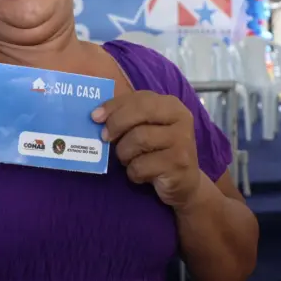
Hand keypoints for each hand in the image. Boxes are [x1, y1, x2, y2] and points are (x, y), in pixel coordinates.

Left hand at [92, 91, 200, 209]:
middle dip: (116, 124)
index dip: (114, 106)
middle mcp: (181, 120)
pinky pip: (141, 165)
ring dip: (124, 153)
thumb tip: (97, 115)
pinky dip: (133, 172)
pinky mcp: (178, 164)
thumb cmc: (158, 151)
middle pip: (140, 114)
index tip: (95, 116)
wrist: (185, 182)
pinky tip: (140, 174)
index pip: (139, 98)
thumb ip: (129, 116)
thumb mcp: (147, 128)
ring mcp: (182, 142)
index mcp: (171, 105)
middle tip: (104, 137)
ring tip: (128, 159)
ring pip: (138, 140)